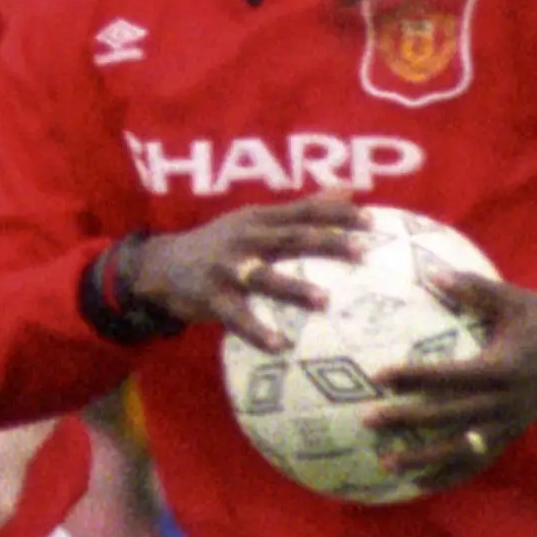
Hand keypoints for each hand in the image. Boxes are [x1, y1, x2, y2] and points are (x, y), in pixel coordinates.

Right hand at [114, 199, 358, 346]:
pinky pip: (238, 318)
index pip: (305, 212)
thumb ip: (301, 209)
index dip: (338, 215)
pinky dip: (257, 332)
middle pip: (292, 238)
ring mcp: (228, 268)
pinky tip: (280, 346)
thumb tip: (348, 190)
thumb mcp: (256, 220)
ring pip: (266, 277)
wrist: (162, 266)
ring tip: (325, 301)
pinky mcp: (212, 298)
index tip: (373, 221)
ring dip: (295, 288)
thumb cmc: (222, 244)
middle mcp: (246, 238)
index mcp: (260, 219)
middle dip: (327, 244)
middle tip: (362, 253)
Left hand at [359, 270, 536, 476]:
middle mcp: (504, 402)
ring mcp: (508, 424)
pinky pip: (476, 461)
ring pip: (459, 448)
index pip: (450, 376)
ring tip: (385, 464)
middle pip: (448, 416)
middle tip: (368, 420)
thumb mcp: (510, 298)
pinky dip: (448, 474)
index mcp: (502, 368)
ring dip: (421, 458)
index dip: (415, 376)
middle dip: (407, 420)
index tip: (380, 375)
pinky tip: (419, 484)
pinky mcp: (511, 436)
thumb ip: (472, 288)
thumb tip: (431, 272)